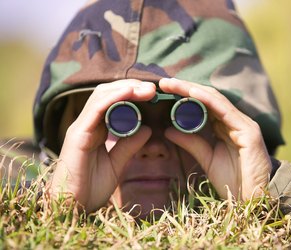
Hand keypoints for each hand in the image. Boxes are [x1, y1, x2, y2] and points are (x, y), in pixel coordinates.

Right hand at [49, 80, 154, 211]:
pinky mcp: (77, 134)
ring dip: (125, 89)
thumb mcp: (118, 164)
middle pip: (107, 95)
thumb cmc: (91, 188)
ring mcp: (81, 128)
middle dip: (130, 88)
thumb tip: (148, 129)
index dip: (132, 95)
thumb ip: (130, 146)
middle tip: (153, 88)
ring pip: (101, 96)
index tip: (153, 95)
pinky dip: (114, 98)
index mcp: (96, 130)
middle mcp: (87, 125)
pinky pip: (96, 109)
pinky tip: (130, 93)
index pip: (112, 103)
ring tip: (146, 89)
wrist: (72, 208)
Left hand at [159, 78, 271, 199]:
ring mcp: (243, 124)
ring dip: (193, 90)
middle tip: (164, 83)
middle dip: (186, 88)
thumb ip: (191, 143)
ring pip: (216, 100)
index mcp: (227, 126)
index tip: (165, 90)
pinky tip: (192, 92)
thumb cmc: (233, 180)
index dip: (185, 95)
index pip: (205, 104)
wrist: (253, 199)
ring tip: (173, 84)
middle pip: (209, 98)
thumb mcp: (207, 159)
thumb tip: (168, 129)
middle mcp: (236, 121)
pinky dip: (208, 100)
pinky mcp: (248, 131)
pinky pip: (225, 111)